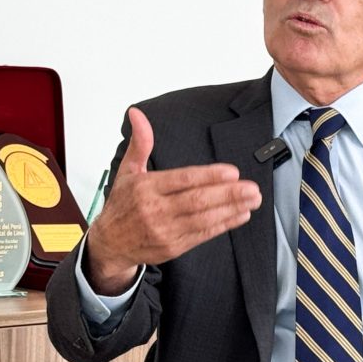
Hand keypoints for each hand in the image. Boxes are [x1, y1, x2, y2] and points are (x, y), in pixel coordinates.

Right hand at [85, 107, 261, 294]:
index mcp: (146, 188)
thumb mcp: (127, 171)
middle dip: (228, 194)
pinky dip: (224, 225)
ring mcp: (165, 231)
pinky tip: (240, 215)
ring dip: (231, 209)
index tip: (232, 172)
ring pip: (204, 219)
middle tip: (251, 187)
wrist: (110, 244)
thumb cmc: (123, 205)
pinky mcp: (174, 247)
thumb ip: (140, 143)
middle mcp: (155, 210)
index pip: (182, 180)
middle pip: (197, 201)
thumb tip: (137, 114)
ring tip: (252, 200)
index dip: (209, 176)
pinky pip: (203, 235)